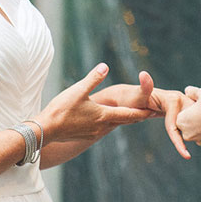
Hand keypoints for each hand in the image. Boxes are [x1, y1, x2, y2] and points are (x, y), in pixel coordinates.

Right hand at [35, 63, 151, 142]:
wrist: (46, 131)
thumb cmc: (61, 110)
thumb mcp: (78, 90)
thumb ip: (93, 78)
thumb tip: (105, 66)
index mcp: (104, 115)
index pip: (129, 114)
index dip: (143, 111)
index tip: (154, 110)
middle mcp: (102, 127)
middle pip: (125, 121)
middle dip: (137, 116)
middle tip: (150, 112)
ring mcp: (94, 133)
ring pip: (114, 125)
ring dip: (124, 120)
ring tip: (133, 115)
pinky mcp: (86, 136)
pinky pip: (103, 129)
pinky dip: (111, 123)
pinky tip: (107, 120)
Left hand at [92, 71, 193, 158]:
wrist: (126, 99)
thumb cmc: (129, 100)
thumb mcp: (136, 96)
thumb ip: (144, 87)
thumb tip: (144, 74)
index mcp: (173, 99)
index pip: (181, 123)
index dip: (181, 139)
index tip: (184, 154)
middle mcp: (179, 99)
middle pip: (191, 121)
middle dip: (192, 135)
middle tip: (188, 154)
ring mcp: (179, 105)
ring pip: (192, 122)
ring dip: (193, 135)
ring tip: (190, 152)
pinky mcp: (176, 110)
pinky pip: (187, 122)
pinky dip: (190, 132)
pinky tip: (189, 146)